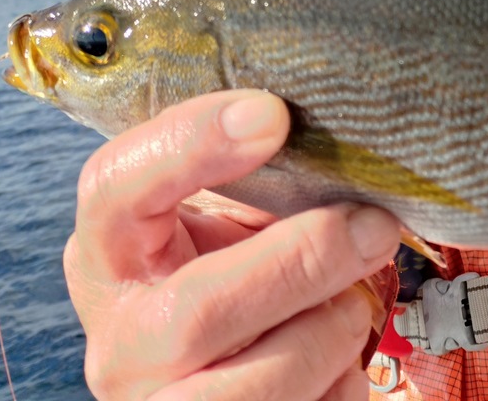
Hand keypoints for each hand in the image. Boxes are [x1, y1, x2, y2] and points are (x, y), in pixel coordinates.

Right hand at [63, 89, 401, 400]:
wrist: (240, 374)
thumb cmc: (247, 275)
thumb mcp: (240, 221)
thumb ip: (267, 181)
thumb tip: (343, 142)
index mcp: (112, 257)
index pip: (112, 189)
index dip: (188, 144)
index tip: (273, 113)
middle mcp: (119, 343)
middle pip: (197, 310)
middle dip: (304, 260)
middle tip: (375, 225)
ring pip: (260, 382)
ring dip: (333, 330)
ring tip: (348, 303)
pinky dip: (342, 382)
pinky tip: (339, 361)